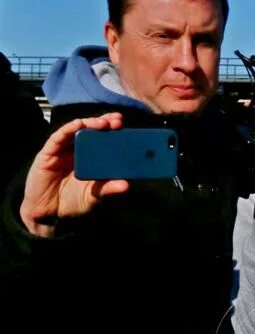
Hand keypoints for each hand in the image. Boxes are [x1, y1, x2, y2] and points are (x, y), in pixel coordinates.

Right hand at [20, 113, 128, 237]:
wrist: (48, 213)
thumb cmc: (71, 202)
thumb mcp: (93, 196)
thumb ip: (107, 189)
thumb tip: (126, 185)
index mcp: (90, 158)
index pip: (103, 139)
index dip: (113, 130)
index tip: (125, 125)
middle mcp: (77, 151)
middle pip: (91, 130)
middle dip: (105, 122)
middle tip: (117, 120)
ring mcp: (62, 150)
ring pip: (76, 130)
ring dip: (90, 123)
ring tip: (103, 122)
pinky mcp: (48, 154)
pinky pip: (58, 138)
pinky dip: (68, 129)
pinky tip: (78, 124)